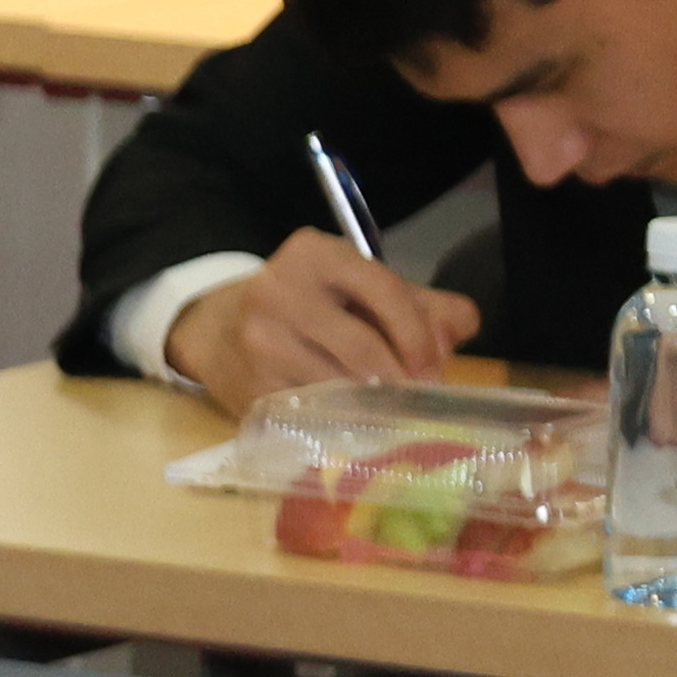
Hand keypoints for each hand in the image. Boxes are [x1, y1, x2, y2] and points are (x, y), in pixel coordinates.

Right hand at [163, 230, 480, 411]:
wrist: (215, 329)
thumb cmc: (305, 307)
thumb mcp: (356, 288)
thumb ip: (418, 303)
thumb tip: (461, 329)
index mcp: (315, 254)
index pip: (384, 289)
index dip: (418, 333)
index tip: (436, 365)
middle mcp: (279, 289)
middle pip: (364, 345)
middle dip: (404, 378)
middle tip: (422, 399)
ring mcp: (259, 340)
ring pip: (341, 384)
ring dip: (377, 405)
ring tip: (394, 411)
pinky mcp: (250, 385)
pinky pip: (314, 411)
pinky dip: (343, 421)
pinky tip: (355, 422)